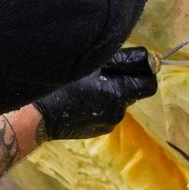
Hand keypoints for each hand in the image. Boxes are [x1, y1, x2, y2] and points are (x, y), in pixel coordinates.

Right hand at [33, 46, 158, 141]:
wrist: (37, 116)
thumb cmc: (60, 84)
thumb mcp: (92, 64)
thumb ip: (123, 61)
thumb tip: (151, 60)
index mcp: (118, 94)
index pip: (150, 84)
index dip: (144, 70)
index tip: (134, 60)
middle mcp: (118, 112)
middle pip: (136, 91)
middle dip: (128, 78)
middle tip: (107, 69)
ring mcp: (109, 123)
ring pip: (121, 100)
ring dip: (114, 89)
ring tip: (90, 83)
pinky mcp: (99, 129)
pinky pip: (109, 109)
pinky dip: (103, 101)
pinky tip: (84, 96)